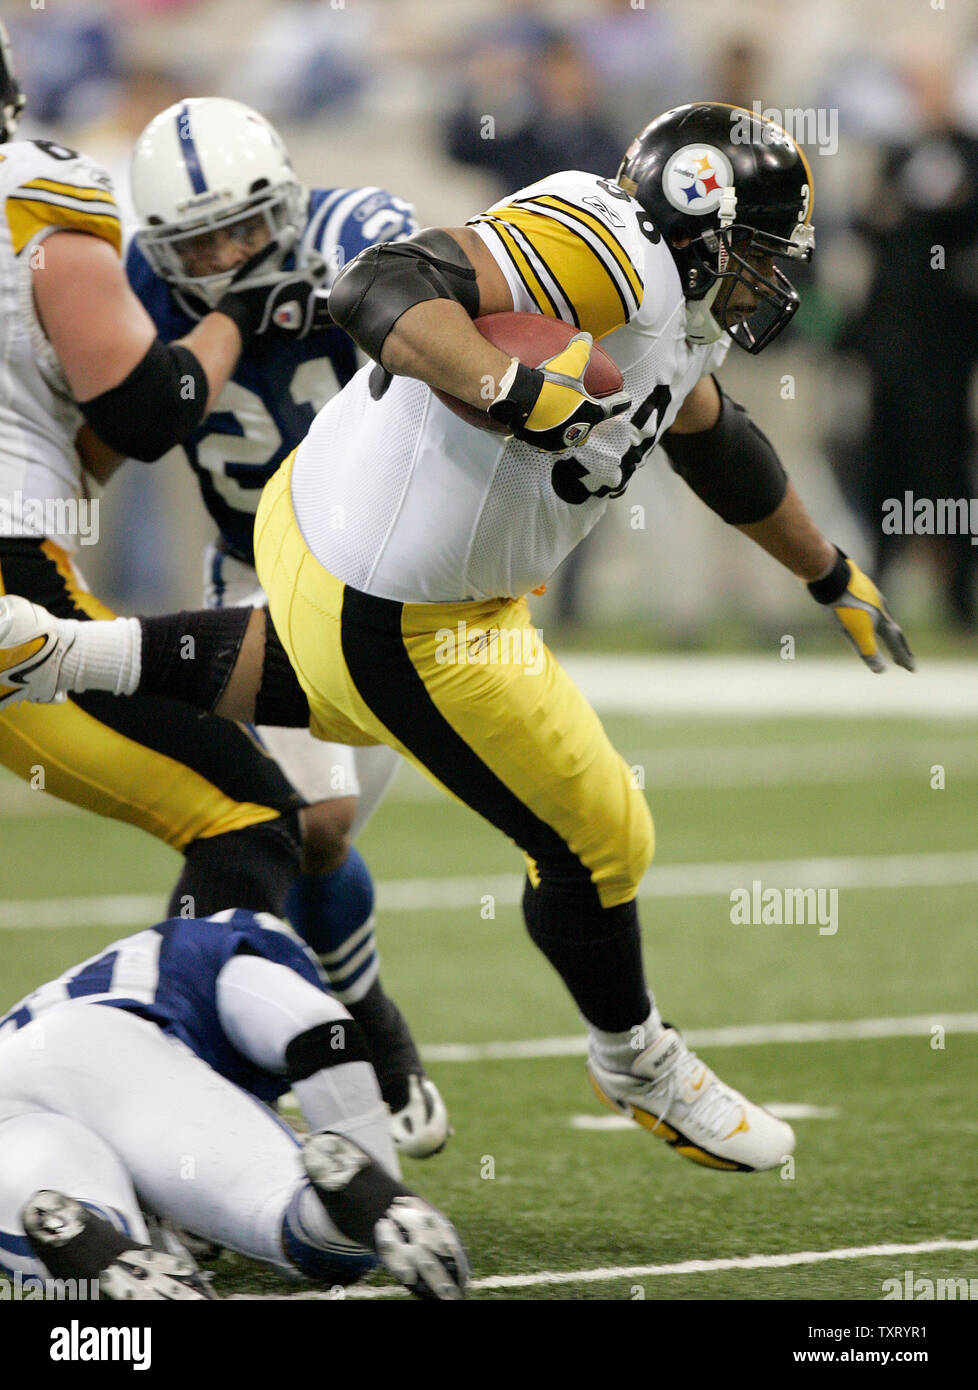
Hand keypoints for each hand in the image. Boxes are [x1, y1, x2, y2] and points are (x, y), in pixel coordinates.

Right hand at [215, 242, 329, 340]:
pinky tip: (312, 308)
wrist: (239, 319)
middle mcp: (309, 302)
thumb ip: (280, 245)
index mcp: (302, 283)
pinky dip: (323, 316)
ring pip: (332, 313)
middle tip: (318, 276)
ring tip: (318, 293)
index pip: (322, 266)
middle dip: (330, 281)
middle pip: (335, 292)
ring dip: (330, 301)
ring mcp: (308, 320)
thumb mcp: (262, 262)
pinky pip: (323, 326)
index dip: (315, 257)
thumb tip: (292, 229)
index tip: (306, 256)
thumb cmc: (248, 288)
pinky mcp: (302, 331)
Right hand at [487, 332, 630, 451]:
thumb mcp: (570, 362)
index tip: (627, 399)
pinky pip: (549, 441)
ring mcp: (559, 442)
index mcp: (591, 414)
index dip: (620, 401)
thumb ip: (581, 348)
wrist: (522, 402)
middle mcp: (577, 433)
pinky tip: (546, 429)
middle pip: (588, 428)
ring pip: (568, 438)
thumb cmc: (551, 385)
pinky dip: (550, 434)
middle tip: (589, 413)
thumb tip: (586, 336)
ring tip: (567, 423)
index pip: (612, 407)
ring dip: (569, 430)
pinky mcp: (541, 445)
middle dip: (590, 420)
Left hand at [808, 548, 914, 672]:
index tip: (912, 669)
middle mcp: (881, 607)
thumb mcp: (853, 632)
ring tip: (888, 636)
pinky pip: (871, 605)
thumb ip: (867, 650)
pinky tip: (867, 613)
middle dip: (900, 647)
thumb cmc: (841, 606)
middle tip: (905, 660)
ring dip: (887, 630)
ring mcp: (871, 595)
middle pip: (893, 630)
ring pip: (883, 616)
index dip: (904, 657)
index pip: (896, 642)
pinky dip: (874, 616)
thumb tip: (881, 671)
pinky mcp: (859, 588)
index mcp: (881, 619)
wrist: (829, 575)